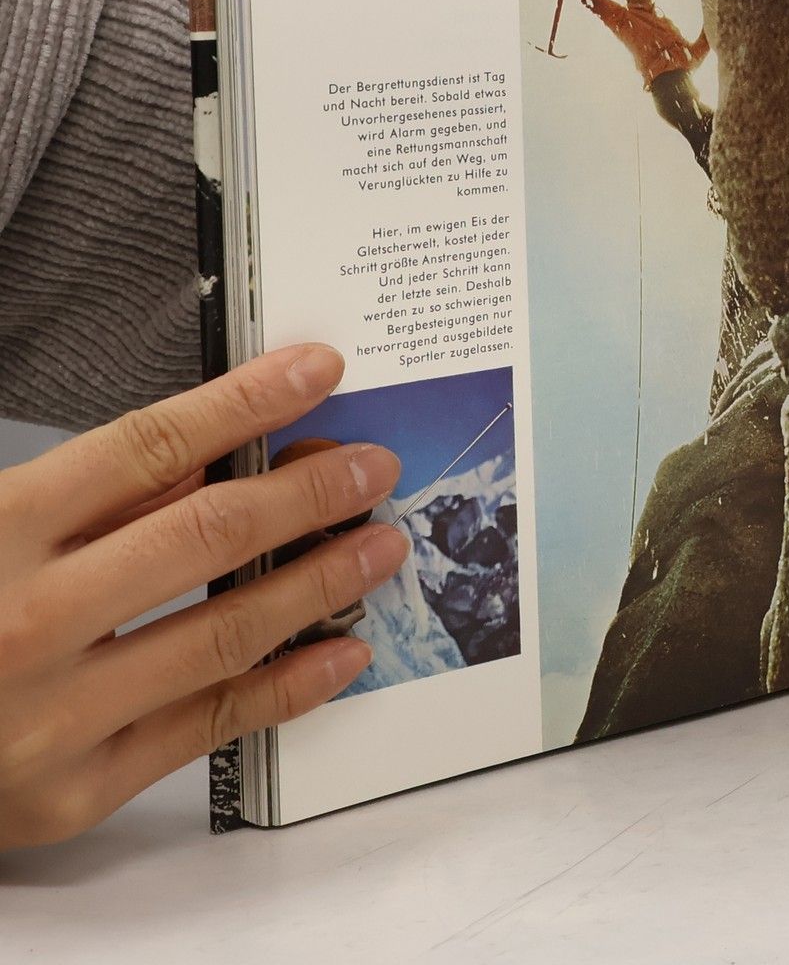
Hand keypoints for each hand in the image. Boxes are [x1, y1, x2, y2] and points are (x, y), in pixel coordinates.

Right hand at [0, 344, 405, 848]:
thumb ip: (98, 496)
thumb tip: (218, 454)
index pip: (151, 446)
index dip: (247, 402)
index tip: (317, 371)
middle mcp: (24, 621)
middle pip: (207, 534)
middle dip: (309, 494)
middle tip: (374, 468)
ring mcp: (50, 715)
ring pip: (226, 631)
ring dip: (322, 582)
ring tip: (378, 546)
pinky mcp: (73, 792)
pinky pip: (209, 726)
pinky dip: (290, 686)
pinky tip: (341, 650)